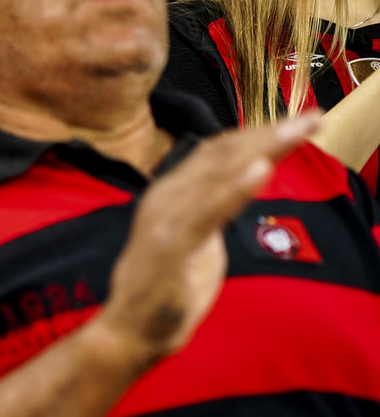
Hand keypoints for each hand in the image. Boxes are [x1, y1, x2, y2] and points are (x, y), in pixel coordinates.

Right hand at [96, 113, 317, 367]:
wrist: (132, 328)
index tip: (300, 121)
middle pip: (223, 153)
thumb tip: (243, 180)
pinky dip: (236, 188)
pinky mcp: (172, 244)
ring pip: (220, 173)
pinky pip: (209, 211)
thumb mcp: (197, 234)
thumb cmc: (167, 284)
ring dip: (263, 149)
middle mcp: (168, 194)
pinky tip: (261, 168)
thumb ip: (214, 204)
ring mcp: (167, 217)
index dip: (259, 132)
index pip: (220, 149)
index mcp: (173, 190)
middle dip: (271, 133)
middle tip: (312, 118)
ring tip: (296, 131)